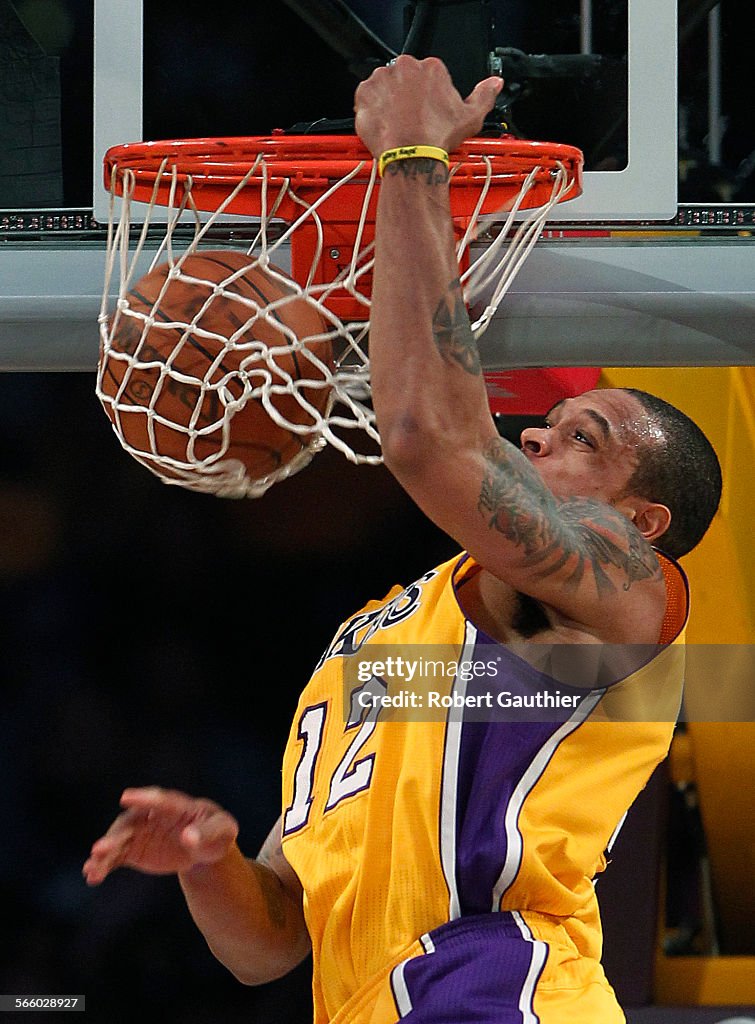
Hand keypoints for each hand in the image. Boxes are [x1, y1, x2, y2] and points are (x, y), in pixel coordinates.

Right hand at [83, 786, 238, 885]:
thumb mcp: (222, 832)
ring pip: (118, 841)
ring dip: (104, 854)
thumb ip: (206, 834)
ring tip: (91, 869)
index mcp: (176, 806)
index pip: (159, 801)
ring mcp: (140, 832)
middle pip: (130, 823)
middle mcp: (151, 816)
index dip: (143, 798)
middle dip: (115, 835)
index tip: (125, 797)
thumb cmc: (216, 834)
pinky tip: (92, 877)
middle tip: (99, 848)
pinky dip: (103, 866)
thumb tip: (188, 837)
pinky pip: (115, 858)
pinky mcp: (133, 850)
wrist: (203, 848)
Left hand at [354, 55, 502, 158]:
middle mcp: (404, 67)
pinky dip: (372, 110)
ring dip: (389, 101)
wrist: (410, 155)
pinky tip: (385, 124)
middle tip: (412, 119)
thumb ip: (484, 95)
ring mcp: (381, 79)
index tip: (428, 110)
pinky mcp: (364, 93)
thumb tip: (494, 84)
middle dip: (407, 96)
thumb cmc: (436, 137)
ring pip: (385, 87)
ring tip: (398, 124)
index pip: (428, 75)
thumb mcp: (471, 117)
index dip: (428, 95)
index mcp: (430, 68)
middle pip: (405, 78)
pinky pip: (366, 98)